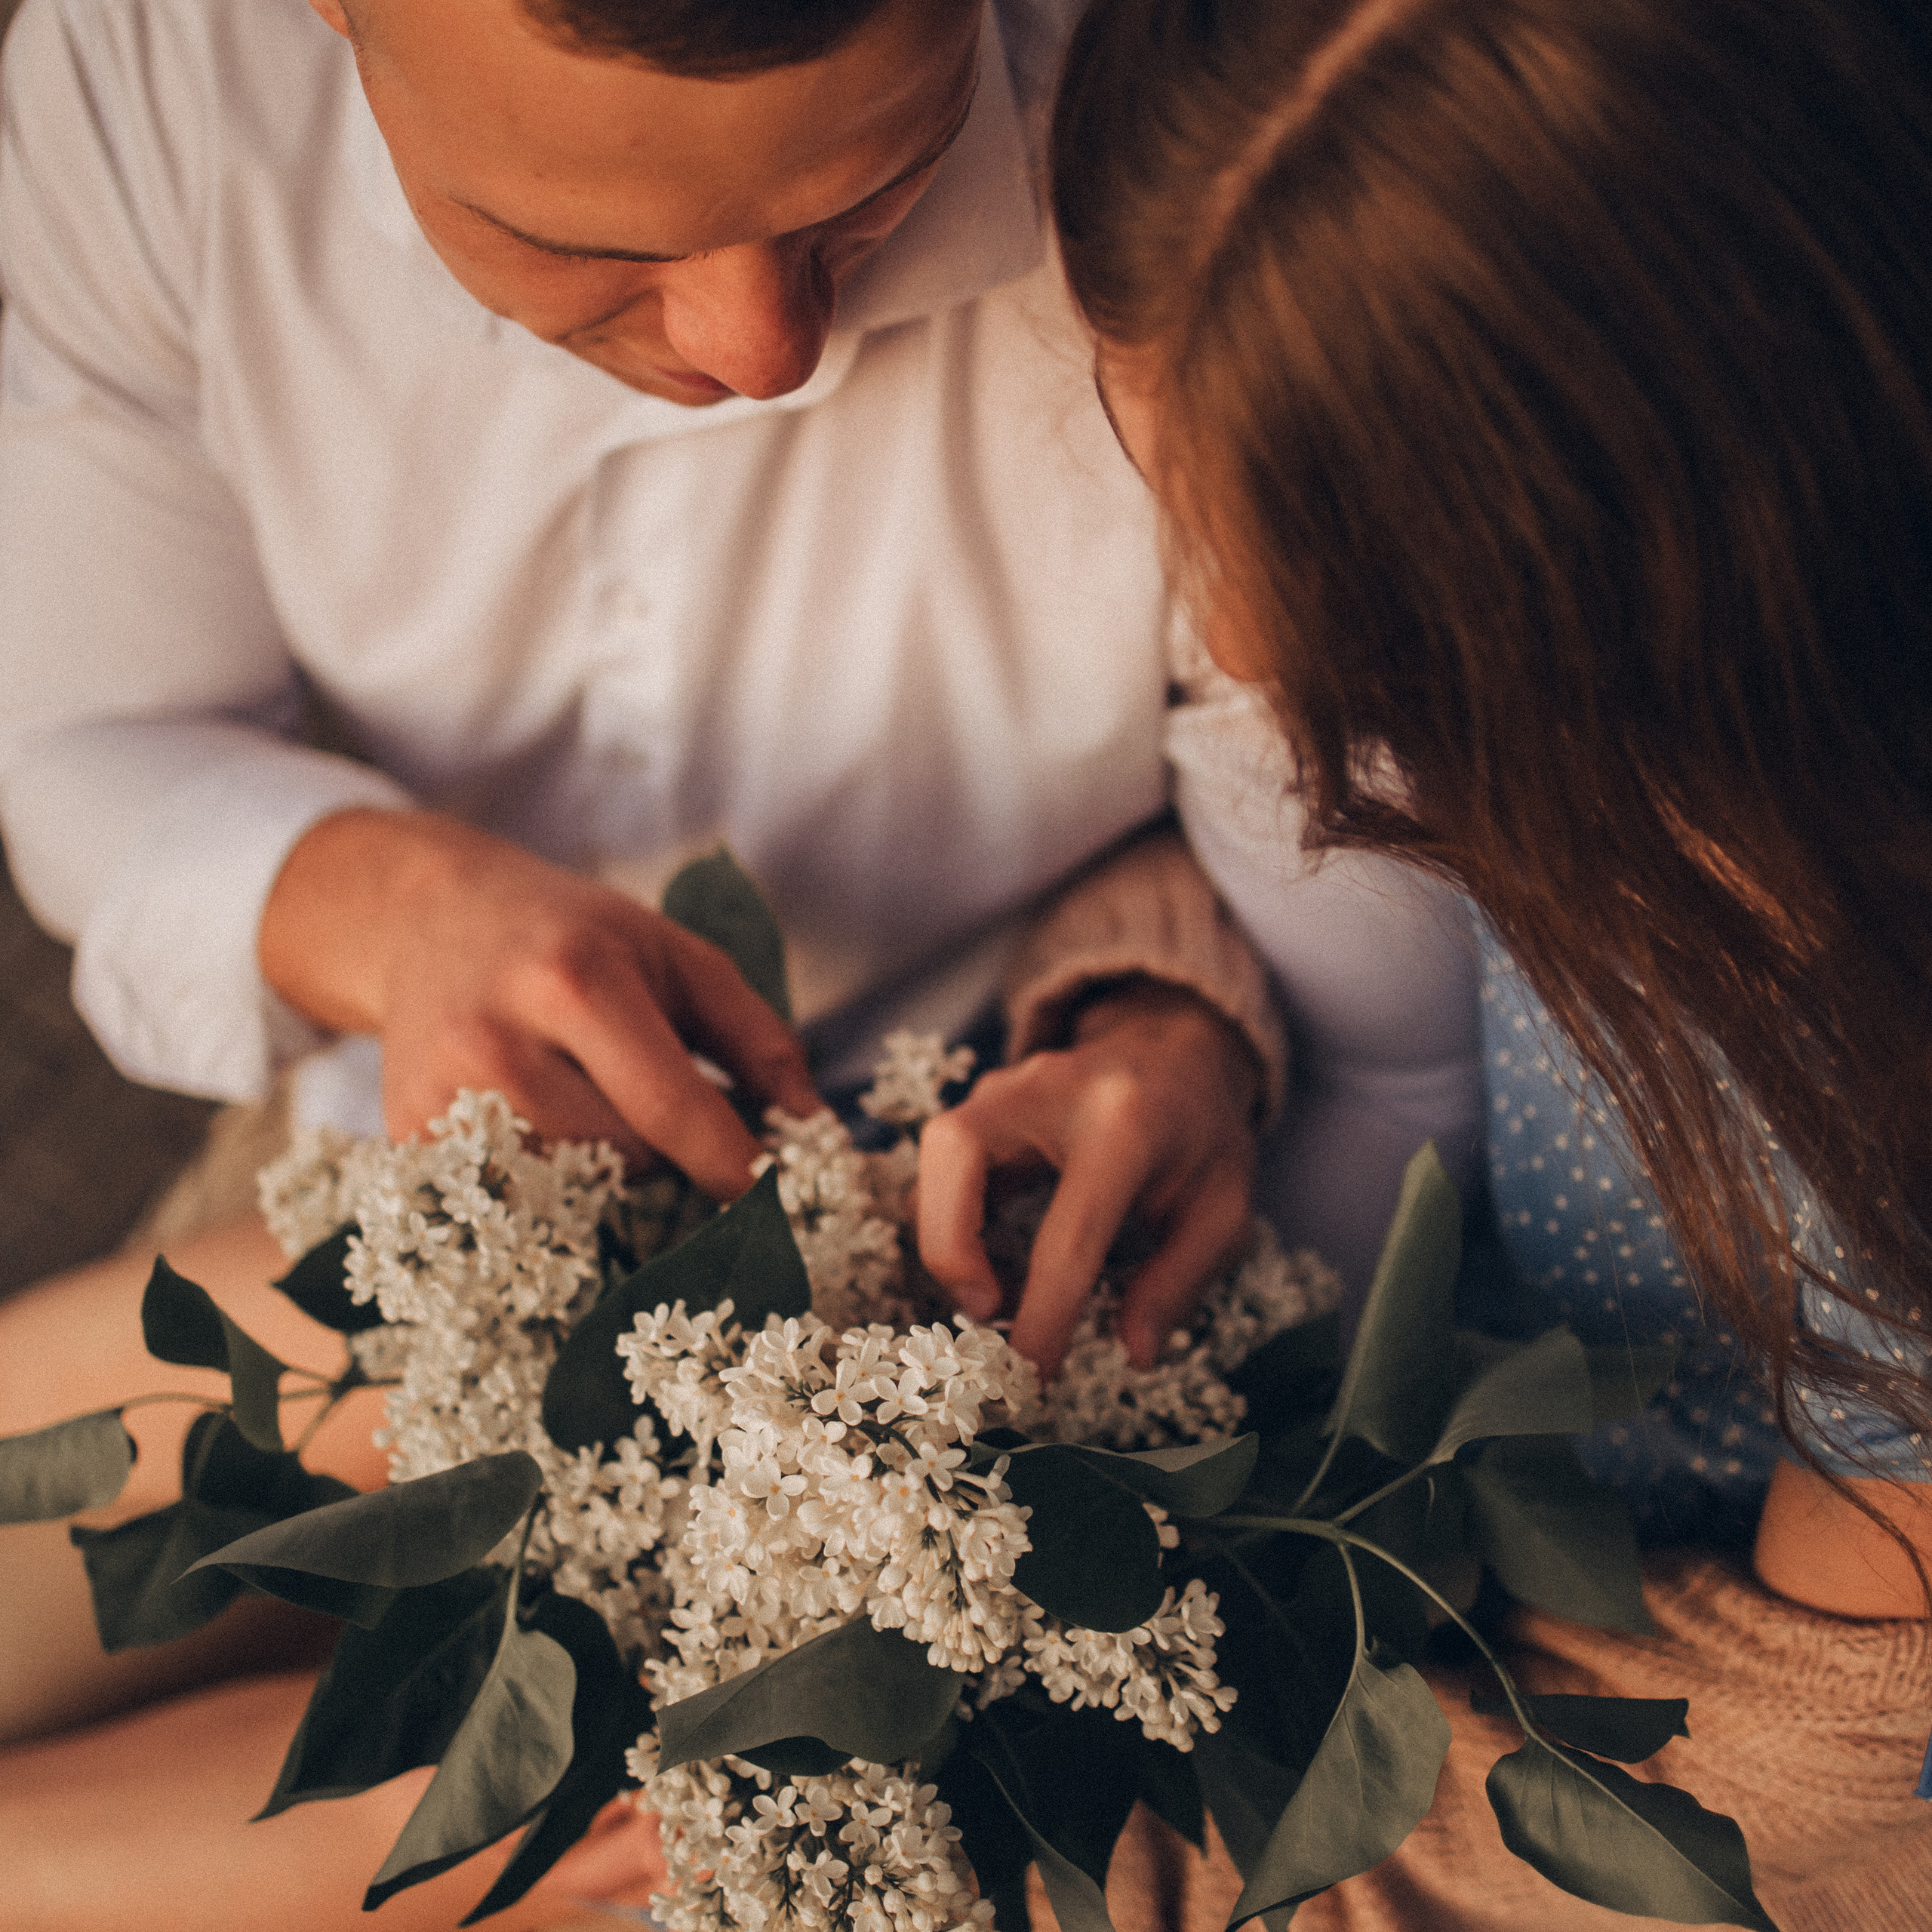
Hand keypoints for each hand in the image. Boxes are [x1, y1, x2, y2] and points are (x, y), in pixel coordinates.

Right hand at [259, 809, 817, 1195]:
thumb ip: (759, 1039)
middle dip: (668, 1154)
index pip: (672, 1107)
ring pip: (570, 1191)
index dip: (734, 1166)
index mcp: (576, 981)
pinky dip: (548, 1192)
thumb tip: (815, 1130)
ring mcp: (443, 1096)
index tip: (780, 1204)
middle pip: (625, 1157)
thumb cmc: (577, 938)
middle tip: (663, 1119)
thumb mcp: (680, 958)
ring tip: (595, 1114)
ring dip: (608, 1176)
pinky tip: (544, 1140)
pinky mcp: (407, 1139)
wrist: (432, 918)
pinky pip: (510, 1203)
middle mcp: (499, 1040)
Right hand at [916, 978, 1259, 1377]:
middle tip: (984, 1310)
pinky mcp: (987, 1095)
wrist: (1182, 1047)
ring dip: (944, 1231)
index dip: (1044, 1316)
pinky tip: (988, 1254)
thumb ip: (1179, 1281)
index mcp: (1126, 1125)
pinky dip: (950, 1213)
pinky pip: (945, 1158)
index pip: (1068, 1233)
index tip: (1033, 1380)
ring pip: (939, 1149)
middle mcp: (1052, 1089)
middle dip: (949, 1243)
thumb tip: (1133, 1352)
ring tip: (991, 1291)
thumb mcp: (1223, 1210)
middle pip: (957, 1149)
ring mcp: (1011, 1082)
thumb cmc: (1205, 1136)